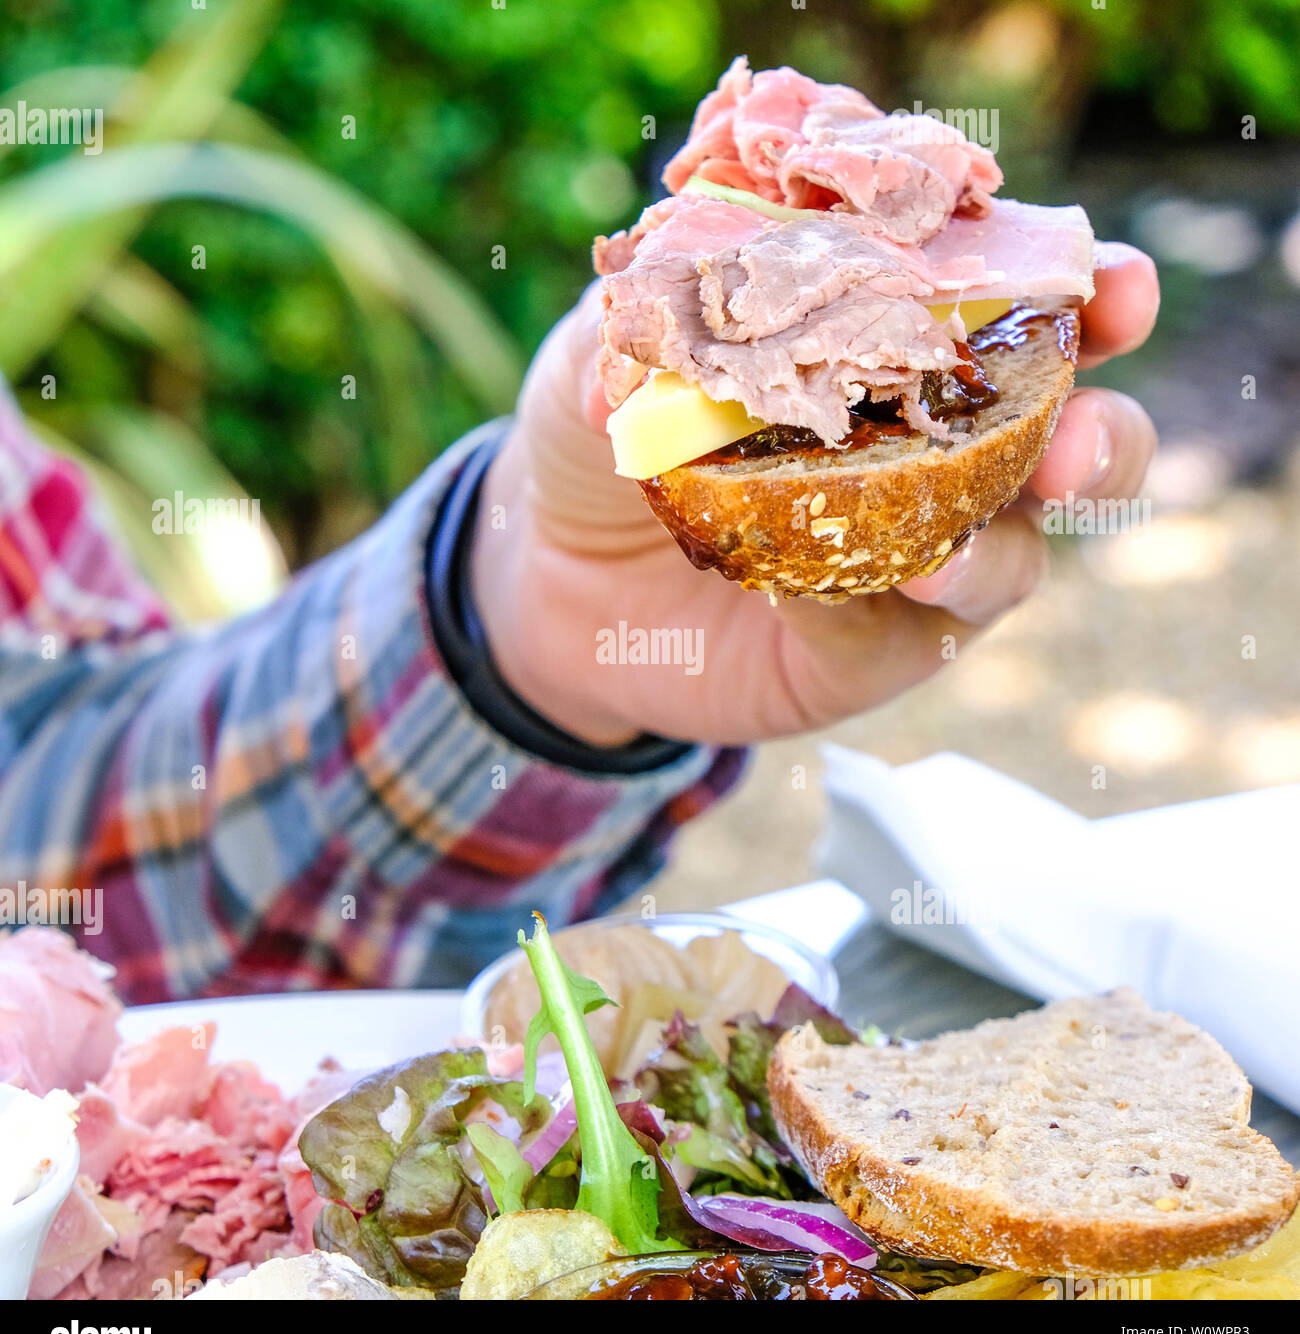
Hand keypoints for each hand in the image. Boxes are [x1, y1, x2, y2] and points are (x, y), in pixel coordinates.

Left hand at [470, 243, 1158, 746]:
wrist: (554, 579)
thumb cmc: (603, 439)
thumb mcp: (603, 358)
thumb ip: (641, 330)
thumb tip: (637, 363)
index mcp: (899, 350)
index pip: (1015, 310)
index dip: (1082, 296)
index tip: (1111, 288)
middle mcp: (933, 454)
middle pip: (1066, 444)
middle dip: (1100, 439)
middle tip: (1078, 439)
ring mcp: (914, 559)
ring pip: (1013, 559)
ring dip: (996, 553)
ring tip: (940, 557)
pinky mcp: (870, 652)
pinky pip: (901, 639)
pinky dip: (869, 613)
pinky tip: (810, 599)